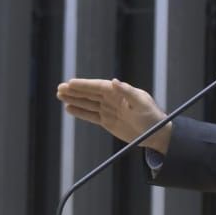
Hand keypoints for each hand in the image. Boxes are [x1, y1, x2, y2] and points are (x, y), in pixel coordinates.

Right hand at [56, 78, 171, 153]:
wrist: (156, 133)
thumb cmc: (152, 116)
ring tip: (60, 96)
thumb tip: (114, 81)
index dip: (84, 85)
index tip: (70, 83)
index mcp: (120, 92)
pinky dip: (80, 112)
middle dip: (75, 91)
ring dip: (74, 100)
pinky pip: (90, 115)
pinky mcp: (107, 121)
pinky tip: (69, 108)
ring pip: (88, 103)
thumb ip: (127, 92)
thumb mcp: (141, 103)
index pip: (98, 86)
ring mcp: (109, 109)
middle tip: (59, 89)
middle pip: (90, 93)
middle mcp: (112, 99)